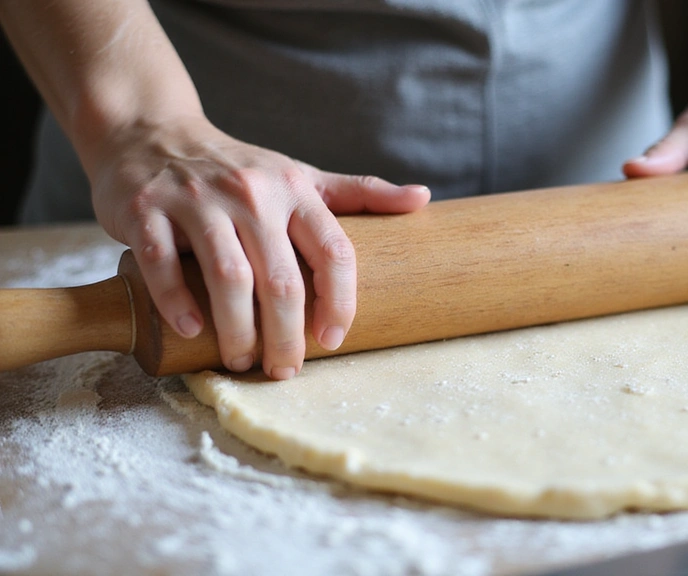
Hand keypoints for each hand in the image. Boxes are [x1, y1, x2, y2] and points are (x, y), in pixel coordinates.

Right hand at [90, 115, 429, 378]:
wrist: (152, 132)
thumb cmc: (239, 169)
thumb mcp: (302, 175)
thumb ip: (361, 192)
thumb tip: (423, 199)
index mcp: (295, 190)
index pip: (334, 252)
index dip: (341, 302)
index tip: (333, 340)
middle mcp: (251, 193)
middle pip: (282, 280)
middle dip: (287, 336)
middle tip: (284, 369)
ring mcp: (197, 200)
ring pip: (228, 278)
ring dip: (238, 331)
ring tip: (242, 361)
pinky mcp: (146, 209)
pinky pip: (163, 264)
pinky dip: (178, 303)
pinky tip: (193, 331)